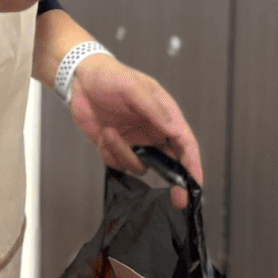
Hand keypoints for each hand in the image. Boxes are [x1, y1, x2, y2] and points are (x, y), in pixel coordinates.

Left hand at [69, 55, 203, 207]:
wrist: (80, 79)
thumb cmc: (110, 77)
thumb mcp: (134, 88)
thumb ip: (154, 110)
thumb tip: (175, 130)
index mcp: (165, 116)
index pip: (186, 144)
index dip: (193, 165)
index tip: (196, 184)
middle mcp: (153, 131)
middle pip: (171, 164)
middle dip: (174, 182)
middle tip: (178, 200)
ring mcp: (135, 141)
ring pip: (138, 165)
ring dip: (122, 154)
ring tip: (109, 132)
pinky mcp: (116, 147)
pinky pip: (117, 163)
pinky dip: (108, 153)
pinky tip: (102, 134)